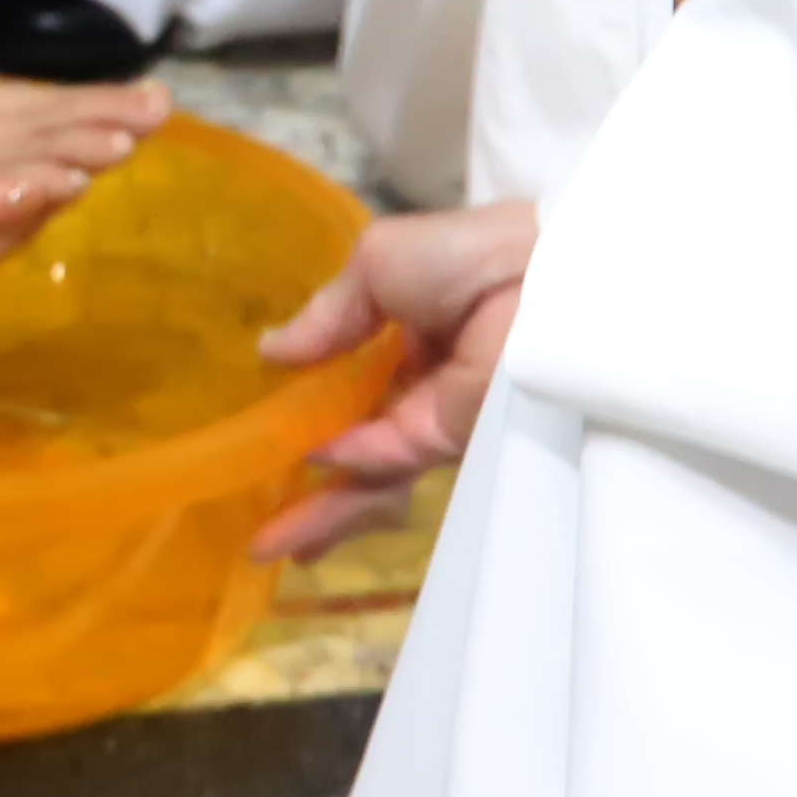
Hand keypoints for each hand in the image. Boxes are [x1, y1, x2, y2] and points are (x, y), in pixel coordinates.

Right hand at [254, 198, 538, 559]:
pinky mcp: (451, 442)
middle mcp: (420, 385)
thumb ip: (329, 316)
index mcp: (410, 334)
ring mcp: (435, 419)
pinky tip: (309, 463)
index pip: (352, 382)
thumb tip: (272, 351)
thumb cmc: (461, 254)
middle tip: (258, 524)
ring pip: (368, 470)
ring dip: (320, 506)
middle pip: (354, 441)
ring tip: (266, 542)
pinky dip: (349, 462)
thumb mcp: (378, 264)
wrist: (537, 277)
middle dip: (308, 486)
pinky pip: (389, 457)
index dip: (307, 406)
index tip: (261, 428)